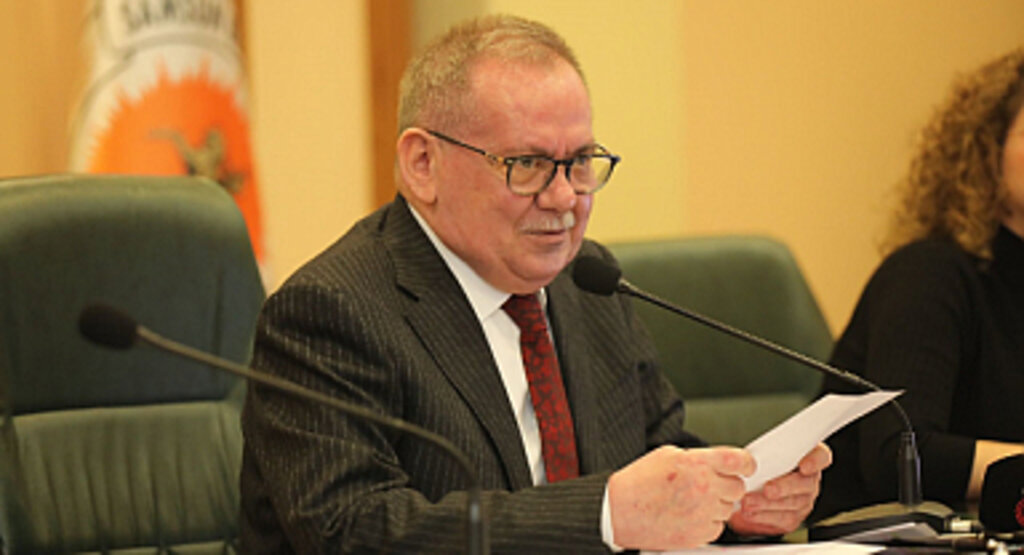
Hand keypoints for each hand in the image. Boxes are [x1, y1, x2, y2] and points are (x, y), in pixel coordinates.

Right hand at [607, 445, 755, 549]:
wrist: (619, 511)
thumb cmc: (637, 483)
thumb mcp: (667, 455)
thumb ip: (698, 458)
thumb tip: (717, 462)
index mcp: (696, 463)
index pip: (739, 461)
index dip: (746, 464)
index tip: (745, 467)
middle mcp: (703, 487)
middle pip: (738, 487)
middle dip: (727, 486)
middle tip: (709, 486)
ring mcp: (702, 512)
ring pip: (728, 509)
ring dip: (716, 505)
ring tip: (691, 502)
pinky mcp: (698, 534)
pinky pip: (717, 528)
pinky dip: (707, 523)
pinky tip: (688, 516)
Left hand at [728, 442, 831, 535]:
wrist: (748, 490)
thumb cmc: (757, 466)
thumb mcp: (760, 454)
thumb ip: (764, 453)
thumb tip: (750, 456)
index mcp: (805, 456)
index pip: (820, 456)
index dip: (815, 461)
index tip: (804, 466)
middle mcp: (808, 479)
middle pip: (805, 483)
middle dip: (785, 487)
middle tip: (768, 489)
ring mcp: (803, 500)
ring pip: (792, 503)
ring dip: (768, 504)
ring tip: (749, 502)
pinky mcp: (792, 517)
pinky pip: (782, 518)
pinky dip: (763, 515)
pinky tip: (750, 512)